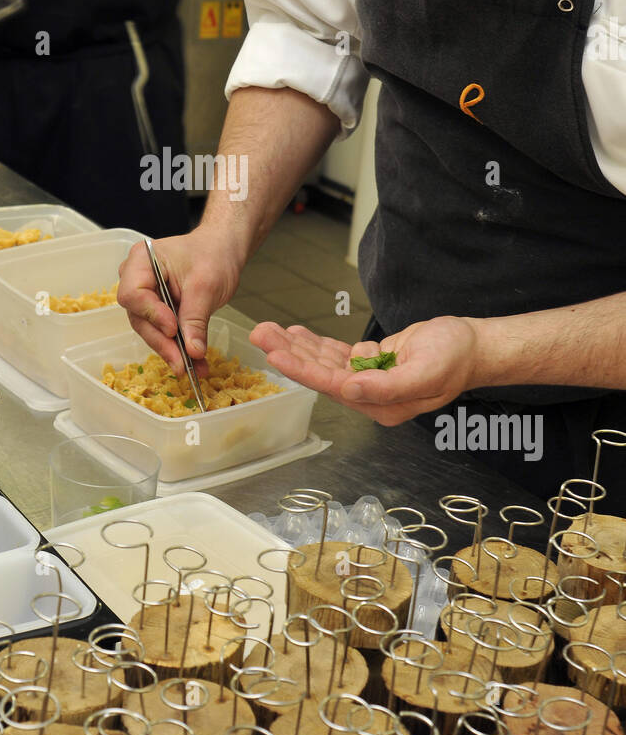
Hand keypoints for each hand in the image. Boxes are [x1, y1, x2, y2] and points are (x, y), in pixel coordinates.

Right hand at [117, 227, 243, 374]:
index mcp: (142, 261)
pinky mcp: (157, 311)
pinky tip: (193, 362)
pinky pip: (162, 332)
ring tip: (190, 367)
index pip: (134, 293)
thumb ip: (195, 318)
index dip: (151, 314)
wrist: (221, 251)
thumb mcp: (206, 285)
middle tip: (181, 362)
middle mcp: (136, 278)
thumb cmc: (212, 254)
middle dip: (162, 341)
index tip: (173, 329)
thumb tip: (192, 351)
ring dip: (170, 350)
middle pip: (139, 317)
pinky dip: (178, 347)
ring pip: (150, 329)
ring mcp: (146, 296)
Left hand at [249, 315, 480, 424]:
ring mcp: (369, 380)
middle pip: (321, 373)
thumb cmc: (455, 358)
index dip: (302, 369)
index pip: (332, 385)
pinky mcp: (372, 363)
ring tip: (269, 329)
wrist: (474, 346)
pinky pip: (337, 354)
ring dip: (297, 345)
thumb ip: (386, 386)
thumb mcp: (425, 372)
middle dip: (289, 353)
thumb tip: (349, 390)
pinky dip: (316, 344)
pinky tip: (297, 333)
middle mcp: (370, 396)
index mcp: (382, 405)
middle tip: (260, 334)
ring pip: (324, 362)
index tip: (276, 355)